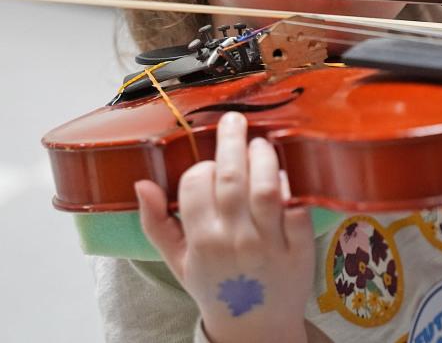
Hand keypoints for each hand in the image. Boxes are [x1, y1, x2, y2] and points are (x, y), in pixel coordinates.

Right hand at [135, 112, 312, 342]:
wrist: (254, 328)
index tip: (209, 163)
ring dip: (263, 156)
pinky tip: (284, 171)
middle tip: (234, 120)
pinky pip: (297, 207)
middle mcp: (235, 240)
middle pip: (233, 177)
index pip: (196, 184)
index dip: (202, 166)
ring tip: (260, 142)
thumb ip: (156, 223)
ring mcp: (270, 245)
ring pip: (267, 186)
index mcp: (201, 242)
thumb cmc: (214, 286)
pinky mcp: (300, 249)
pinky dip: (291, 185)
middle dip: (232, 141)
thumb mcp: (178, 261)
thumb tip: (141, 184)